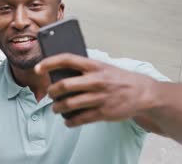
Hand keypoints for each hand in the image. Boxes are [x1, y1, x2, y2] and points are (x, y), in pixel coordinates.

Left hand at [35, 53, 156, 126]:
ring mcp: (100, 97)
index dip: (49, 63)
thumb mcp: (102, 67)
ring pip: (69, 104)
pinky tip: (67, 120)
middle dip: (51, 92)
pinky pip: (80, 119)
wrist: (143, 92)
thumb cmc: (117, 78)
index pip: (66, 59)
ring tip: (55, 108)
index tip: (38, 68)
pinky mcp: (103, 113)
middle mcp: (96, 80)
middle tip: (49, 94)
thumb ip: (83, 69)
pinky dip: (70, 121)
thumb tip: (58, 73)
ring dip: (57, 108)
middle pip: (64, 85)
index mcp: (94, 65)